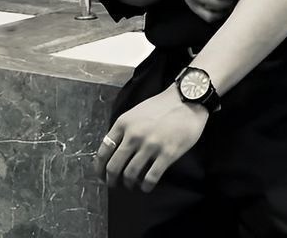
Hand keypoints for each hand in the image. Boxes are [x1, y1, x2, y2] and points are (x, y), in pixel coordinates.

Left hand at [94, 86, 208, 191]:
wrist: (188, 99)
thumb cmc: (162, 105)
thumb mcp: (137, 111)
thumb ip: (125, 128)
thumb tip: (115, 149)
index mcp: (124, 123)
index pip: (103, 151)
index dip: (99, 168)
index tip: (101, 175)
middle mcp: (134, 135)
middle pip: (114, 167)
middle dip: (112, 180)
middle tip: (115, 184)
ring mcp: (150, 145)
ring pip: (130, 175)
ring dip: (129, 184)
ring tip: (132, 185)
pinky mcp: (166, 154)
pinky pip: (150, 178)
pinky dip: (146, 186)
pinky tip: (147, 186)